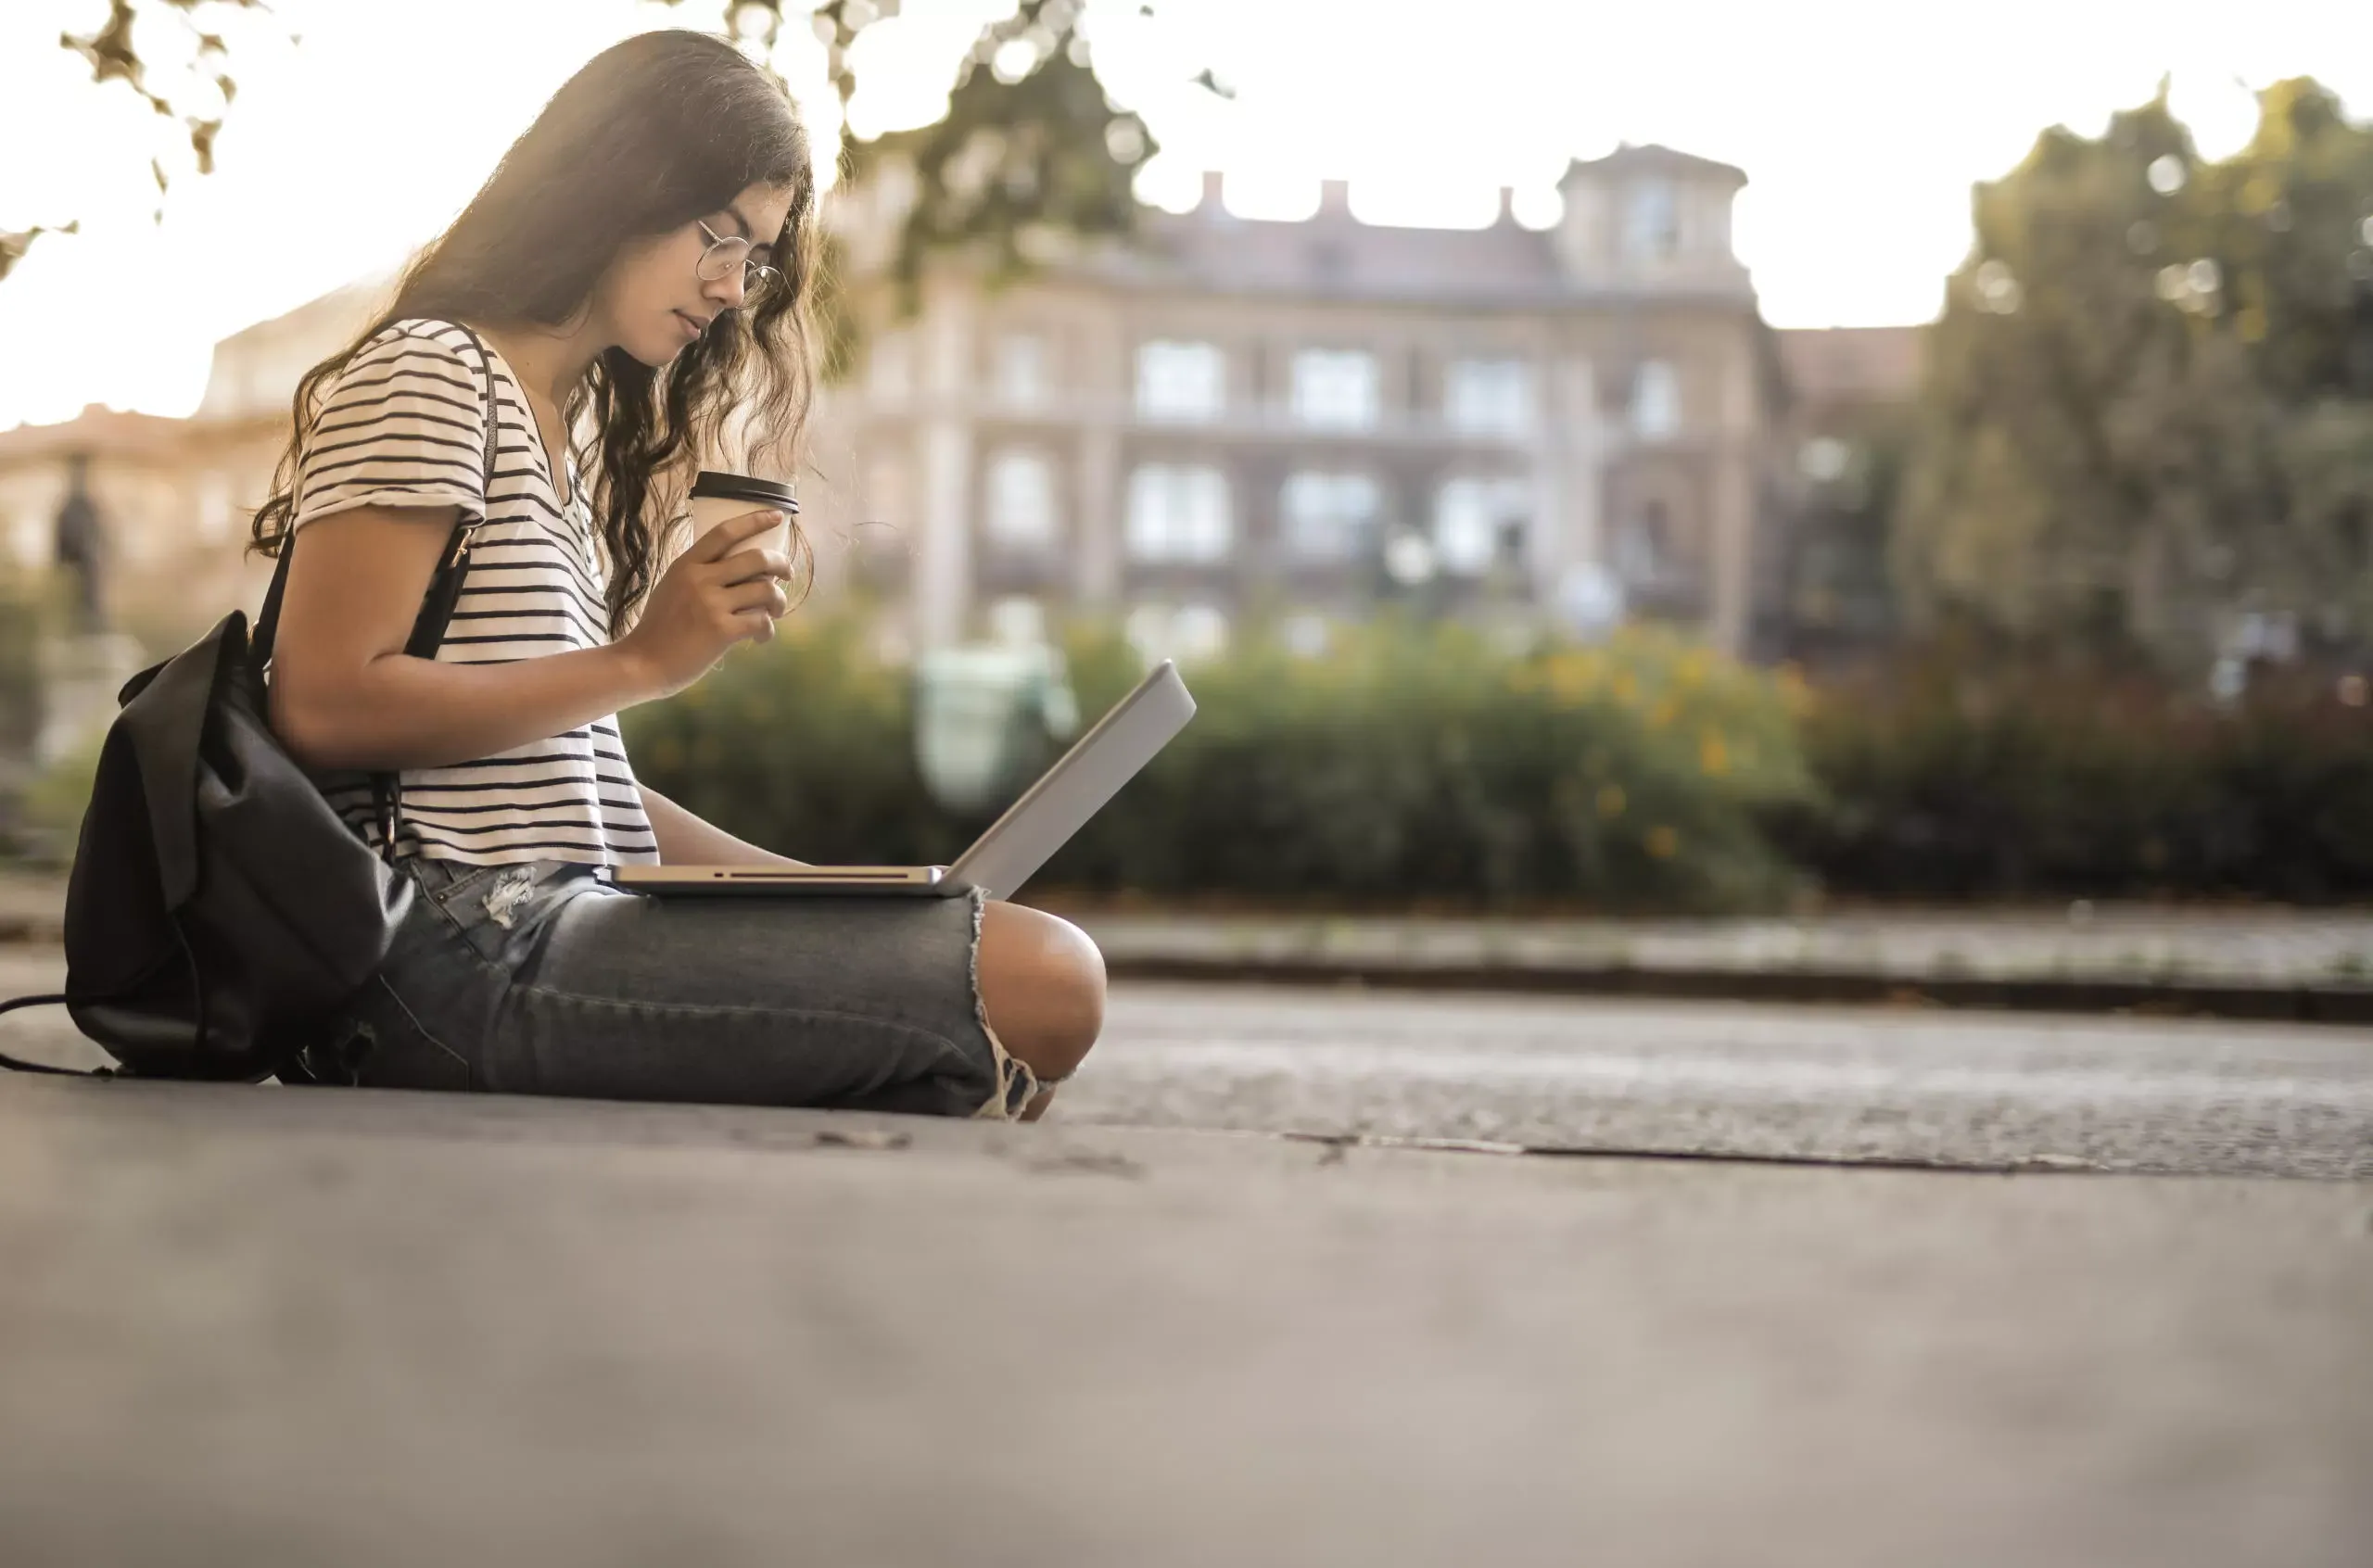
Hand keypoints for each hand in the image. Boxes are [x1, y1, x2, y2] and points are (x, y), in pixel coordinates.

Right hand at [616, 510, 791, 698]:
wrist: (643, 663)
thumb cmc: (659, 628)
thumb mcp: (671, 587)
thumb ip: (698, 574)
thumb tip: (736, 569)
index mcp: (687, 564)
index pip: (725, 532)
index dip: (755, 521)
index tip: (777, 517)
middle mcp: (700, 579)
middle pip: (756, 558)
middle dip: (781, 564)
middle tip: (787, 574)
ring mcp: (712, 604)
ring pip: (765, 590)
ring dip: (779, 601)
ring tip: (775, 611)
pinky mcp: (722, 631)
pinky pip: (761, 621)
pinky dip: (768, 629)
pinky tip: (762, 637)